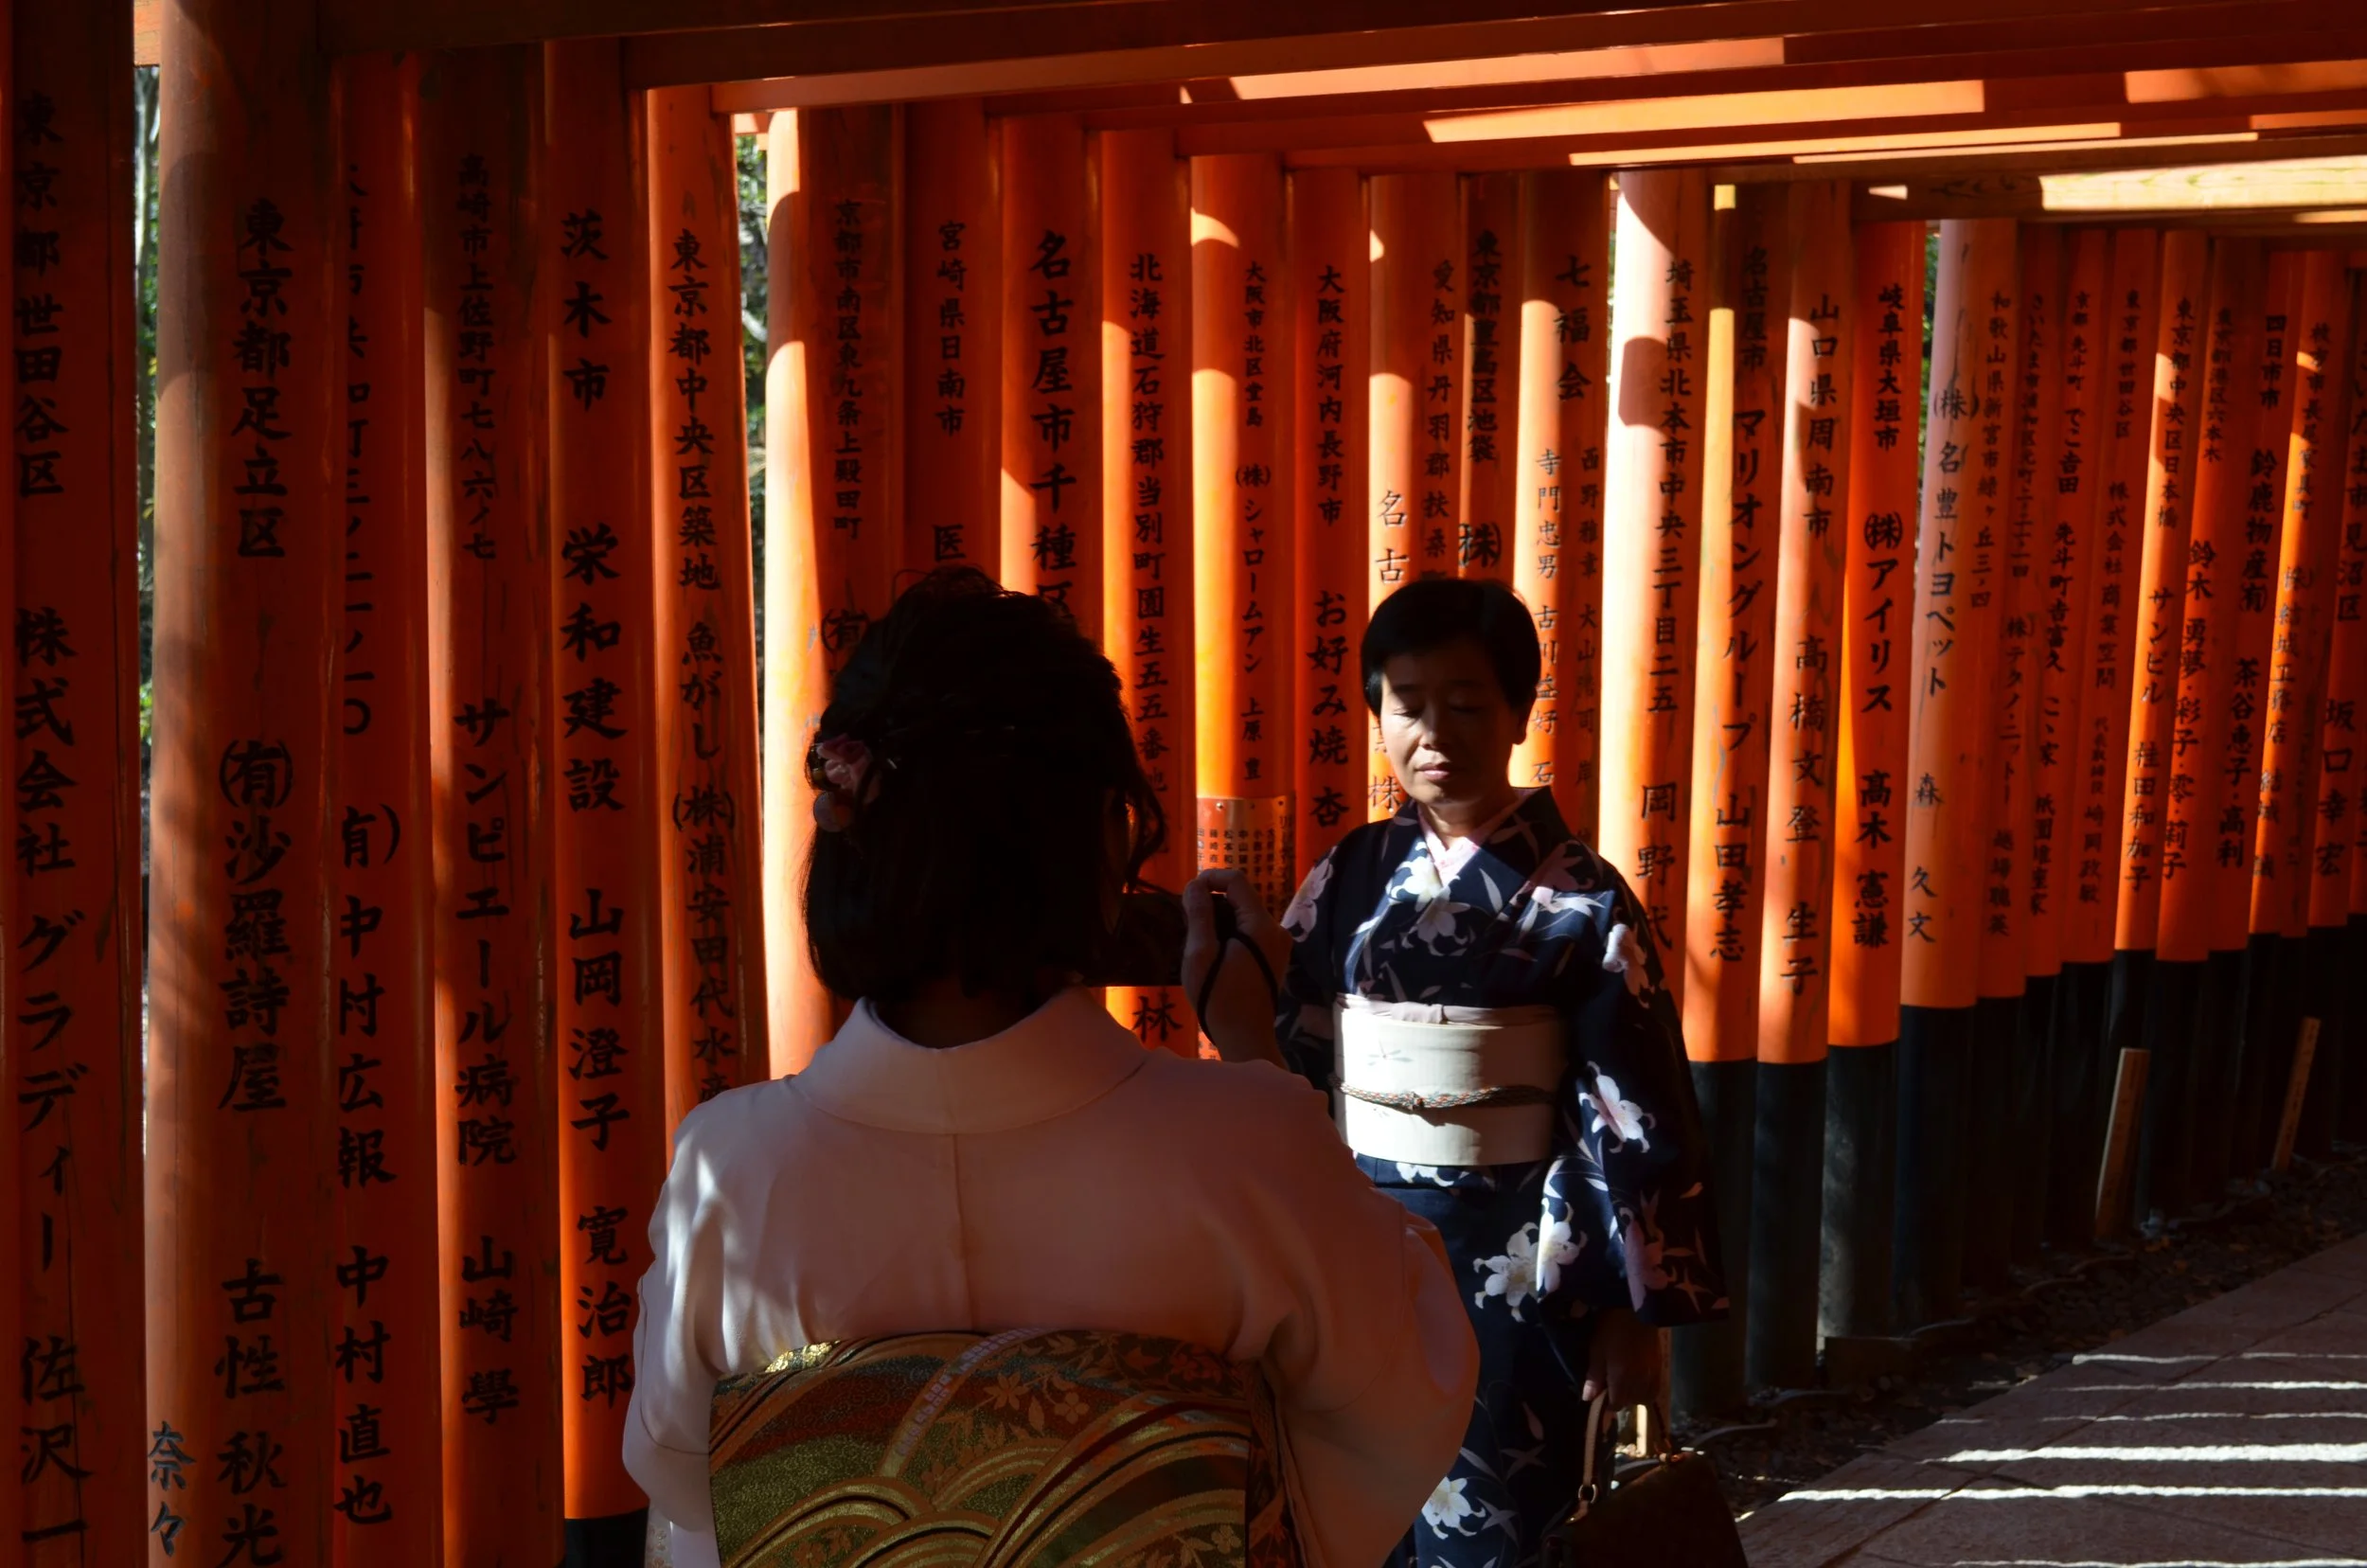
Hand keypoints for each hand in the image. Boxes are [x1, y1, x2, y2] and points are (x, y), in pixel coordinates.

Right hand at [1181, 868, 1289, 1065]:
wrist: (1245, 1038)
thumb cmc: (1218, 998)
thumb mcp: (1200, 955)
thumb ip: (1199, 916)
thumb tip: (1194, 885)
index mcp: (1261, 926)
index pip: (1237, 881)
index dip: (1210, 878)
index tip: (1187, 892)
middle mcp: (1276, 930)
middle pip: (1241, 898)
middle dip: (1213, 901)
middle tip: (1187, 921)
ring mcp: (1279, 944)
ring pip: (1245, 915)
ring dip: (1220, 918)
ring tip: (1198, 941)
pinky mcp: (1275, 957)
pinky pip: (1251, 931)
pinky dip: (1231, 932)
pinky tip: (1214, 953)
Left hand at [1582, 1308, 1663, 1411]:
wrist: (1636, 1308)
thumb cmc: (1611, 1327)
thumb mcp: (1597, 1350)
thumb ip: (1594, 1376)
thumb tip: (1587, 1399)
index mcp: (1621, 1378)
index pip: (1617, 1404)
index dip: (1608, 1403)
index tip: (1602, 1394)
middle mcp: (1639, 1380)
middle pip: (1631, 1402)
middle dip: (1621, 1399)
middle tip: (1612, 1385)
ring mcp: (1652, 1374)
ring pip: (1645, 1397)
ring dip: (1635, 1395)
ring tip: (1626, 1383)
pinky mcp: (1660, 1366)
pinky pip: (1655, 1387)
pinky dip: (1647, 1389)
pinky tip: (1640, 1380)